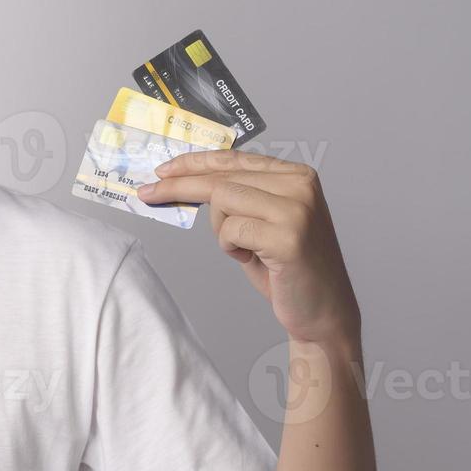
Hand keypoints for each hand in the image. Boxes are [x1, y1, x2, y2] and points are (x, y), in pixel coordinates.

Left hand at [136, 150, 359, 345]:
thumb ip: (238, 196)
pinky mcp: (288, 236)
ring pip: (222, 202)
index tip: (162, 169)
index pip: (234, 159)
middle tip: (148, 194)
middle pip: (221, 178)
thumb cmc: (287, 268)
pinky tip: (254, 259)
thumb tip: (184, 180)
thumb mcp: (262, 222)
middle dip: (179, 188)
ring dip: (220, 231)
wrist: (323, 311)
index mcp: (296, 175)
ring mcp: (297, 209)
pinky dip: (230, 248)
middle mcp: (300, 185)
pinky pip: (231, 231)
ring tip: (245, 249)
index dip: (194, 163)